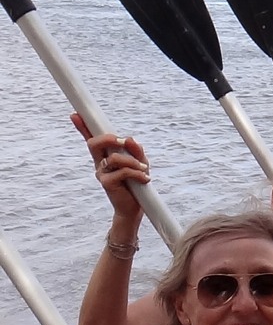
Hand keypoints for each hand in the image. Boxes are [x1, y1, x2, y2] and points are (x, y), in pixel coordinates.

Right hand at [72, 117, 149, 231]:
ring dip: (133, 162)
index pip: (92, 138)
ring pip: (114, 158)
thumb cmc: (136, 184)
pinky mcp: (106, 184)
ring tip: (145, 170)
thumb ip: (136, 150)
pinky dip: (137, 174)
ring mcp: (101, 174)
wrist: (134, 209)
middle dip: (108, 138)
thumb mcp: (140, 163)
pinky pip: (122, 172)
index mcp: (105, 156)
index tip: (75, 114)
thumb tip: (130, 138)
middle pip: (94, 144)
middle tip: (124, 142)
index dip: (83, 127)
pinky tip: (145, 179)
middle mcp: (100, 163)